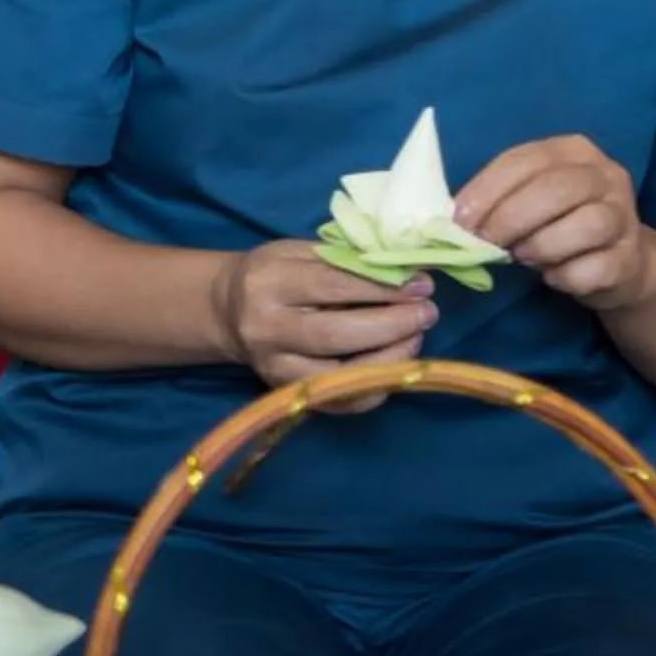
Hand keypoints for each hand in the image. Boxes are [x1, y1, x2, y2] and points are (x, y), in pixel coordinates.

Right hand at [211, 240, 436, 407]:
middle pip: (338, 334)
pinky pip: (342, 401)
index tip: (421, 284)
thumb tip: (407, 276)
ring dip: (391, 357)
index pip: (333, 286)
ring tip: (416, 335)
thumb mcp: (299, 253)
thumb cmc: (274, 275)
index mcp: (268, 283)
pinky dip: (377, 385)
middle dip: (392, 324)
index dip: (383, 287)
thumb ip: (345, 262)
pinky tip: (396, 363)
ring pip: (342, 374)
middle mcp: (267, 330)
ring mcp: (275, 368)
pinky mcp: (288, 393)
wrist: (229, 311)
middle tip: (427, 313)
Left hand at [454, 135, 655, 310]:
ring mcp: (624, 217)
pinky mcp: (630, 258)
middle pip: (557, 189)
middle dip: (510, 218)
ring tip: (523, 257)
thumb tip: (454, 219)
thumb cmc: (559, 223)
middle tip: (486, 243)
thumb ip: (499, 199)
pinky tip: (552, 276)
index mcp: (573, 151)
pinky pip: (595, 268)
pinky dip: (565, 276)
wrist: (620, 260)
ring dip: (542, 246)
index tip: (459, 221)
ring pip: (586, 225)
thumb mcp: (530, 198)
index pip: (524, 161)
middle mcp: (606, 176)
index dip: (487, 190)